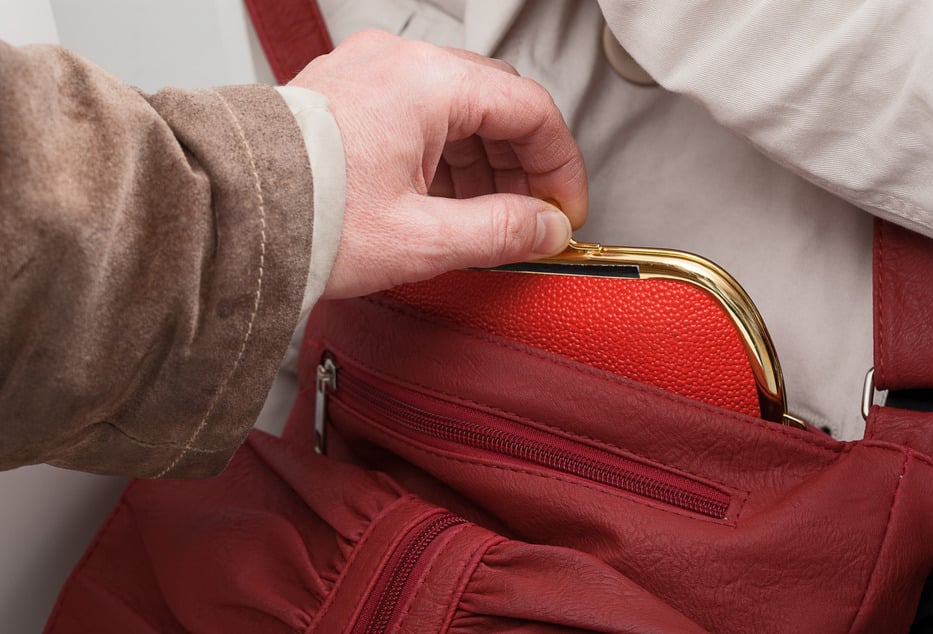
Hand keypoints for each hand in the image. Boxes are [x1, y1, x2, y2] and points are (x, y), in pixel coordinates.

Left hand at [289, 30, 587, 298]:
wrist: (222, 214)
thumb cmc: (302, 217)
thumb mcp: (418, 238)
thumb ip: (498, 231)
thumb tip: (546, 228)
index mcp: (425, 83)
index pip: (530, 110)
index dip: (559, 165)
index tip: (563, 208)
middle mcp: (398, 62)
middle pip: (496, 105)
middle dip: (521, 165)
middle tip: (529, 217)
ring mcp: (369, 72)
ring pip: (458, 108)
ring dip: (483, 163)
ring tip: (483, 219)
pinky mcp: (348, 92)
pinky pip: (418, 113)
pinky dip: (444, 154)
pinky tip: (442, 199)